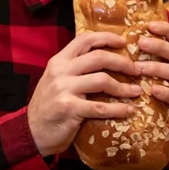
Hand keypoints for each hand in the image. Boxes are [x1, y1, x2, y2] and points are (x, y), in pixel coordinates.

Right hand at [28, 32, 141, 156]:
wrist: (31, 132)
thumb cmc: (49, 105)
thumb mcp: (57, 80)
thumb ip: (75, 68)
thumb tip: (107, 58)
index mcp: (59, 61)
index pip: (84, 39)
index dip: (107, 37)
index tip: (124, 42)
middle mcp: (61, 71)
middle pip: (99, 57)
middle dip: (123, 63)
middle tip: (137, 70)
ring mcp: (64, 89)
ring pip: (102, 80)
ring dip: (123, 87)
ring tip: (136, 91)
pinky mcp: (70, 108)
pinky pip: (101, 107)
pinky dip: (118, 109)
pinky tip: (128, 110)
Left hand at [135, 21, 168, 151]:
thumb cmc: (164, 104)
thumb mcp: (158, 80)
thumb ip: (149, 65)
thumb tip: (124, 47)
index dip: (165, 30)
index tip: (149, 25)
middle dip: (158, 46)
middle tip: (139, 43)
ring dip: (157, 68)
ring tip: (138, 69)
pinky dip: (166, 93)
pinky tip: (153, 91)